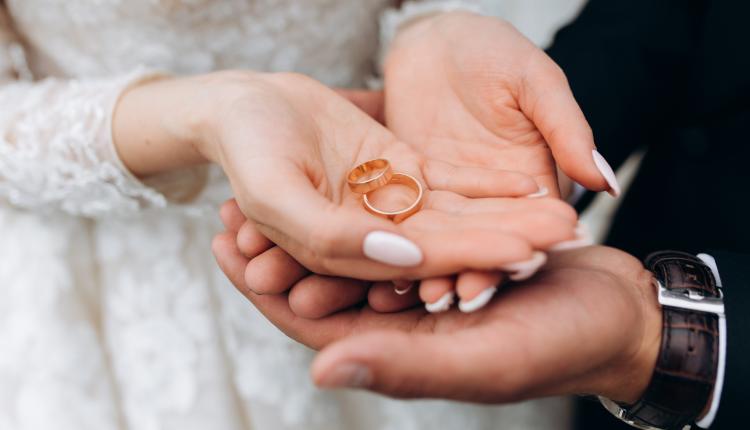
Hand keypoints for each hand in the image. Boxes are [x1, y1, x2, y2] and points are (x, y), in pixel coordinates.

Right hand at [114, 71, 577, 279]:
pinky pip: (449, 187)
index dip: (468, 259)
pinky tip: (529, 187)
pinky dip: (487, 189)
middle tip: (563, 235)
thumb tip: (402, 254)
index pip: (415, 266)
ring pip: (457, 220)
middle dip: (505, 241)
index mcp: (343, 261)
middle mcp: (373, 245)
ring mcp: (389, 213)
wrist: (248, 108)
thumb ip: (330, 234)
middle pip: (449, 247)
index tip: (521, 254)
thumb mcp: (275, 194)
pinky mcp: (400, 179)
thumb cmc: (249, 150)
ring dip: (507, 218)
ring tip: (561, 215)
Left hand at [213, 233, 661, 404]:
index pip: (312, 329)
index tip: (222, 246)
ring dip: (309, 229)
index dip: (264, 292)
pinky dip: (358, 215)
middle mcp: (403, 327)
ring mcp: (422, 293)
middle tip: (232, 209)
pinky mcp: (444, 262)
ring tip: (270, 191)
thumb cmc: (560, 344)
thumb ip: (404, 365)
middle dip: (276, 255)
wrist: (617, 312)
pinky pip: (388, 239)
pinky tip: (336, 182)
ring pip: (349, 262)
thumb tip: (317, 369)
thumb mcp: (483, 359)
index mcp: (400, 354)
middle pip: (322, 291)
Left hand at [339, 13, 611, 307]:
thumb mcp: (536, 83)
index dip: (515, 250)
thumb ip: (567, 131)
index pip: (526, 225)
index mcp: (528, 181)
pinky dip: (391, 239)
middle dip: (467, 271)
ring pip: (436, 239)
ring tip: (412, 293)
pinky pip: (399, 219)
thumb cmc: (496, 51)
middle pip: (478, 242)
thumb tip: (606, 183)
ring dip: (426, 266)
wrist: (440, 38)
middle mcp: (486, 200)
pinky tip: (375, 261)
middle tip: (454, 300)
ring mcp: (443, 198)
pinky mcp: (404, 189)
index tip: (507, 274)